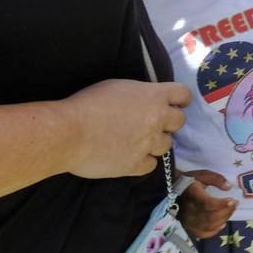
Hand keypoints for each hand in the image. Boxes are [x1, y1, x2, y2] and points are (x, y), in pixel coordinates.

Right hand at [62, 79, 189, 178]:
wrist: (70, 132)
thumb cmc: (88, 104)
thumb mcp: (118, 87)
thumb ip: (139, 95)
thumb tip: (145, 102)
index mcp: (154, 96)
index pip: (183, 94)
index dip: (180, 99)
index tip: (177, 103)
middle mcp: (157, 119)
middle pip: (179, 121)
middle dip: (169, 122)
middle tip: (154, 123)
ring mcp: (149, 144)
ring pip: (166, 145)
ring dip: (156, 143)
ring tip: (138, 141)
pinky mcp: (137, 165)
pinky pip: (150, 165)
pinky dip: (142, 161)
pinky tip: (129, 156)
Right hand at [178, 170, 237, 238]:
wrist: (170, 191)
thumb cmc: (188, 182)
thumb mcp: (201, 175)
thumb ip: (215, 179)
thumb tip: (228, 187)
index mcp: (191, 195)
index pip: (207, 204)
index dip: (221, 204)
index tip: (233, 200)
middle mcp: (189, 210)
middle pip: (210, 216)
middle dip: (226, 211)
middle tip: (235, 204)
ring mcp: (188, 221)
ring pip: (209, 225)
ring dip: (223, 219)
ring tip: (230, 211)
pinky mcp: (189, 228)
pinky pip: (204, 233)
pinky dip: (215, 230)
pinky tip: (222, 223)